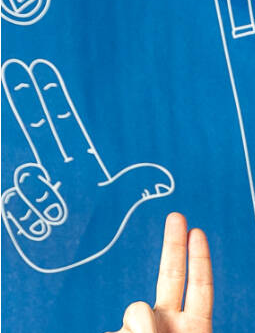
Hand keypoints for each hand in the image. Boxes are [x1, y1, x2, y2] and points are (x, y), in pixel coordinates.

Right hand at [3, 57, 172, 272]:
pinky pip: (20, 209)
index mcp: (77, 169)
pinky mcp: (21, 215)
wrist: (77, 264)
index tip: (40, 69)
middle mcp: (53, 174)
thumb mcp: (117, 204)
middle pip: (37, 133)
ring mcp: (35, 193)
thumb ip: (135, 185)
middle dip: (26, 101)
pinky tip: (46, 230)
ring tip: (61, 218)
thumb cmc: (97, 231)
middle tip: (14, 68)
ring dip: (46, 202)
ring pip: (30, 183)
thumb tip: (162, 177)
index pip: (62, 128)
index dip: (51, 100)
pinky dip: (35, 222)